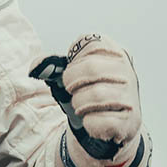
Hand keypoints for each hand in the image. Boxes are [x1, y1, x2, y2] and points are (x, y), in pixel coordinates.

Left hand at [31, 33, 142, 161]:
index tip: (74, 71)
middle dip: (71, 82)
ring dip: (79, 104)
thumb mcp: (74, 72)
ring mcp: (130, 96)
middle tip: (71, 91)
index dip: (73, 60)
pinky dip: (88, 123)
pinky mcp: (130, 121)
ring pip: (95, 95)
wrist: (114, 123)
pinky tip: (93, 120)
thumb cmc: (91, 91)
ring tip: (82, 107)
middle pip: (91, 68)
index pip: (88, 42)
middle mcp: (126, 71)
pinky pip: (98, 121)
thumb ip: (52, 65)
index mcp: (114, 52)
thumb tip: (36, 67)